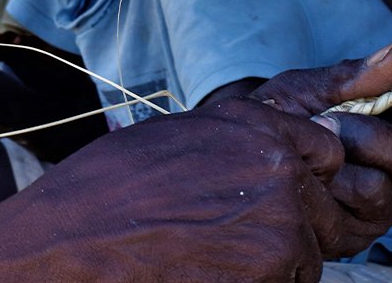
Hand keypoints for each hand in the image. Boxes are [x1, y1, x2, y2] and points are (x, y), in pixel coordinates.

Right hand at [0, 93, 359, 280]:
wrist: (68, 243)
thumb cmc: (103, 192)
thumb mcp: (166, 138)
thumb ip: (230, 139)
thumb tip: (276, 146)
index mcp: (248, 125)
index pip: (323, 149)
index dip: (300, 176)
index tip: (271, 193)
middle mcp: (276, 165)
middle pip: (322, 205)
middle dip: (289, 223)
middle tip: (227, 235)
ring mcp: (282, 220)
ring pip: (308, 250)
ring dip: (274, 259)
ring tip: (207, 255)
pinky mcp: (275, 270)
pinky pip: (291, 281)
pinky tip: (207, 273)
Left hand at [249, 43, 391, 256]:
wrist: (234, 153)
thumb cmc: (276, 116)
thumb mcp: (303, 89)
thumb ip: (348, 77)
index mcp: (388, 124)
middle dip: (377, 139)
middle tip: (331, 123)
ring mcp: (378, 202)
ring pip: (381, 188)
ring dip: (339, 163)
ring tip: (306, 148)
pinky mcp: (354, 230)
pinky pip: (350, 212)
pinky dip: (324, 189)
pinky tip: (303, 175)